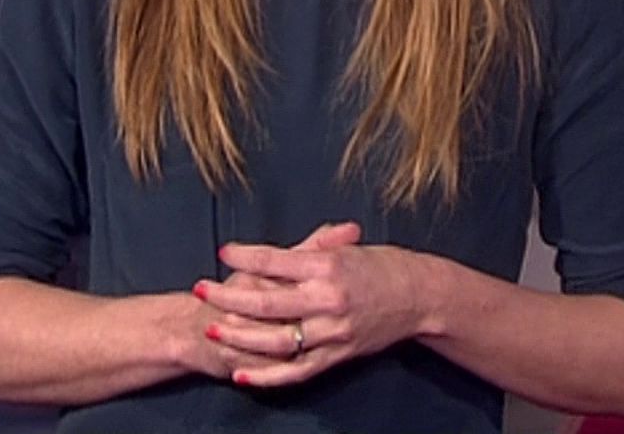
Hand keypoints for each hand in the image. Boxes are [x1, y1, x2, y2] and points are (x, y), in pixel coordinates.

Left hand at [194, 222, 430, 388]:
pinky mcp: (338, 355)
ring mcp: (333, 331)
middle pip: (268, 301)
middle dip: (229, 296)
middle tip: (201, 290)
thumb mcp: (349, 248)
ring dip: (241, 337)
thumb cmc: (385, 266)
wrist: (422, 296)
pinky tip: (241, 373)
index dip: (246, 256)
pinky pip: (297, 370)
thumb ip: (313, 247)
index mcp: (329, 266)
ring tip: (213, 329)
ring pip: (277, 340)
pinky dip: (267, 375)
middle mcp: (329, 298)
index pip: (276, 260)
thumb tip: (276, 250)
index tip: (224, 253)